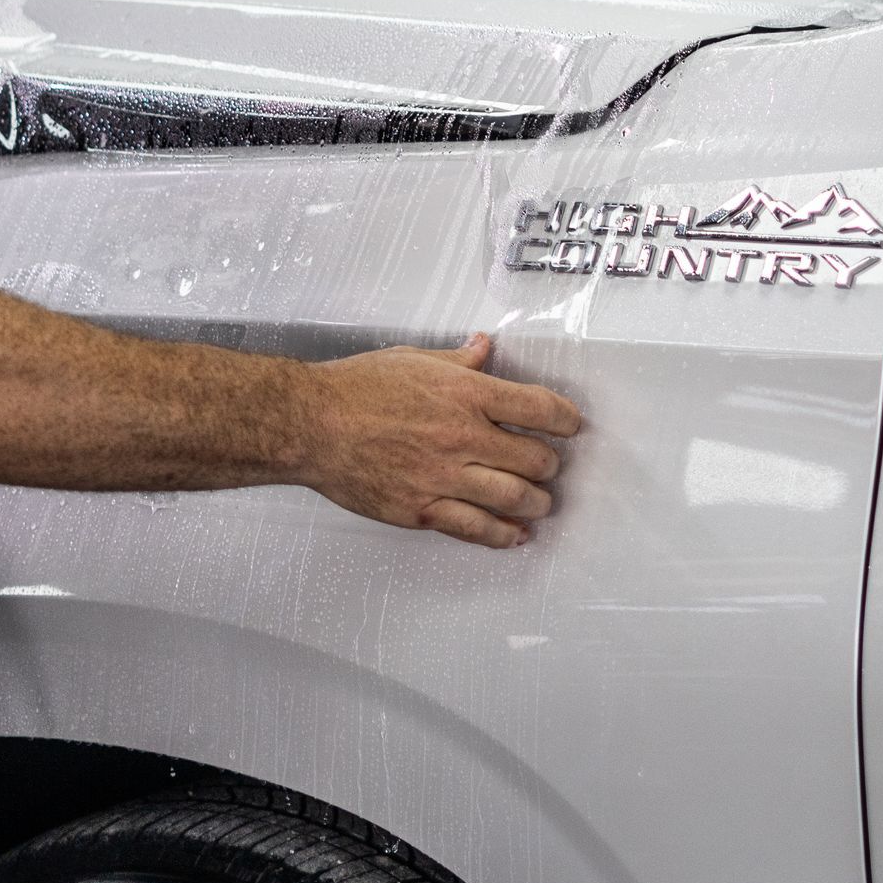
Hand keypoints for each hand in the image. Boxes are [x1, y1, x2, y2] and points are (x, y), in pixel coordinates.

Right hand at [296, 335, 580, 548]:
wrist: (310, 425)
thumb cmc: (356, 388)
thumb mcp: (413, 359)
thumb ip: (457, 358)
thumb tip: (484, 347)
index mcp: (464, 394)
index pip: (539, 407)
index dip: (566, 419)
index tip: (572, 425)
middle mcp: (461, 437)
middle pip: (534, 459)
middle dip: (550, 465)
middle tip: (548, 466)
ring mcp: (443, 477)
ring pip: (514, 498)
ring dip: (537, 502)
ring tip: (540, 502)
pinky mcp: (422, 510)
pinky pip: (476, 529)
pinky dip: (503, 535)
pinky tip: (515, 535)